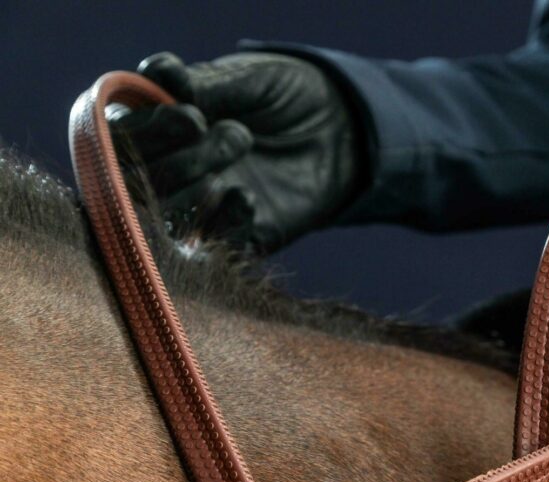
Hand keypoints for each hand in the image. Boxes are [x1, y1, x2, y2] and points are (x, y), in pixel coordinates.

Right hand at [112, 52, 360, 253]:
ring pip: (166, 219)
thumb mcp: (249, 79)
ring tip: (244, 144)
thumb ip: (206, 85)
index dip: (147, 131)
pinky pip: (211, 249)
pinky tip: (249, 197)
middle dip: (184, 160)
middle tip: (238, 133)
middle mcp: (167, 169)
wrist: (341, 130)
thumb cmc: (284, 96)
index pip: (118, 136)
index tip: (193, 117)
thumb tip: (158, 75)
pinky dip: (225, 222)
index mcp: (156, 124)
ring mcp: (199, 209)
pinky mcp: (235, 240)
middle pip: (136, 184)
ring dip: (200, 189)